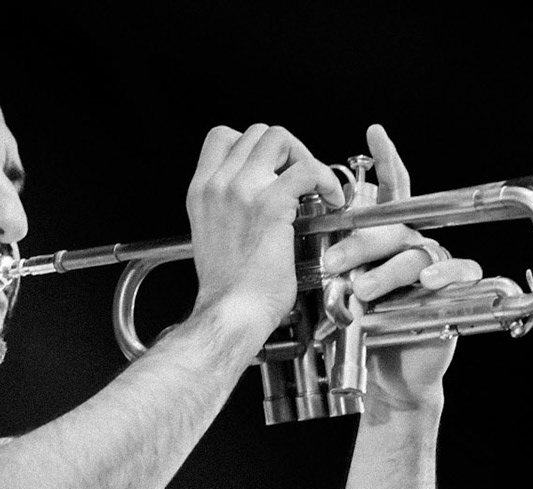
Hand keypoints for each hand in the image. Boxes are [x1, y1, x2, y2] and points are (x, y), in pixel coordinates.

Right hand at [186, 123, 343, 338]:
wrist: (232, 313)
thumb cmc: (230, 290)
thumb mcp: (214, 238)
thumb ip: (228, 210)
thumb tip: (254, 199)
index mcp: (202, 192)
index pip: (223, 137)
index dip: (253, 145)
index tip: (271, 167)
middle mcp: (218, 185)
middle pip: (256, 132)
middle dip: (285, 149)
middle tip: (300, 177)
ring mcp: (242, 191)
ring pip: (278, 138)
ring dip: (304, 156)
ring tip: (315, 185)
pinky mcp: (270, 205)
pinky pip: (307, 169)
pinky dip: (326, 179)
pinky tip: (331, 199)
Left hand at [317, 124, 481, 412]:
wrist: (388, 372)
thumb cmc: (361, 328)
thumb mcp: (338, 289)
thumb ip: (327, 258)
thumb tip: (290, 230)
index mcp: (385, 236)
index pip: (385, 191)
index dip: (384, 160)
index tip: (374, 131)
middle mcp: (410, 243)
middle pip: (392, 225)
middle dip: (360, 242)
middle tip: (331, 263)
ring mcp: (432, 264)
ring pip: (413, 252)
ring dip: (385, 270)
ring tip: (360, 291)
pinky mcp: (452, 289)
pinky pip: (455, 271)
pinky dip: (440, 275)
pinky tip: (422, 284)